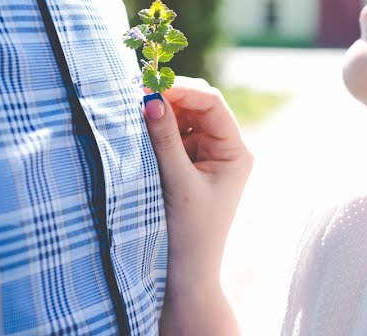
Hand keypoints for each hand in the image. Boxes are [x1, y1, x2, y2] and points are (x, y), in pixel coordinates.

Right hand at [143, 77, 252, 334]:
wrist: (183, 279)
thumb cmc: (188, 235)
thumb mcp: (176, 182)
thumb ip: (164, 139)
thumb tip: (150, 98)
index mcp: (236, 152)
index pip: (212, 104)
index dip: (181, 90)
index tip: (148, 88)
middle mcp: (225, 149)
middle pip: (198, 105)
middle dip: (168, 97)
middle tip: (133, 94)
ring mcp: (205, 156)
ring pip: (182, 117)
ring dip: (159, 112)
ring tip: (130, 111)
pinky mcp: (186, 165)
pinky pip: (171, 135)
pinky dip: (154, 129)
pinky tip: (135, 129)